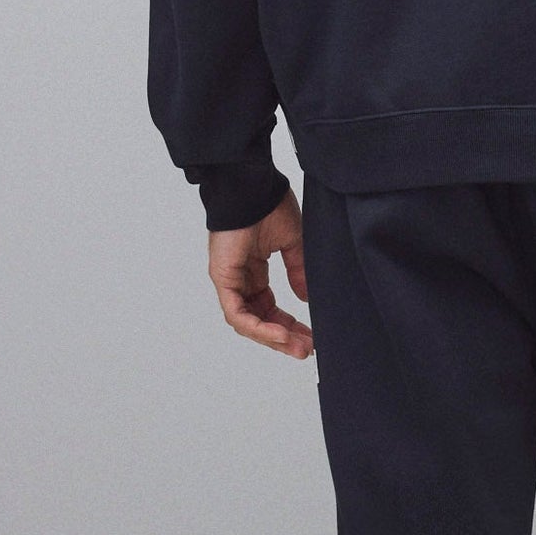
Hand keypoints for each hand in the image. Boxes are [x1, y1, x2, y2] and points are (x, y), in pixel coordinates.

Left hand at [208, 189, 312, 358]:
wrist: (252, 184)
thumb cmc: (268, 203)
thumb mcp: (292, 243)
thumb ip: (298, 271)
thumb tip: (306, 298)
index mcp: (254, 270)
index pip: (270, 308)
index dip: (290, 325)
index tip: (312, 337)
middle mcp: (240, 279)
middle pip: (260, 320)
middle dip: (284, 338)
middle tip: (308, 350)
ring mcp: (229, 280)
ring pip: (248, 323)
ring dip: (273, 338)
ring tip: (298, 347)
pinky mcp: (223, 278)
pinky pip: (237, 313)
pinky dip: (258, 327)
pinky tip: (280, 335)